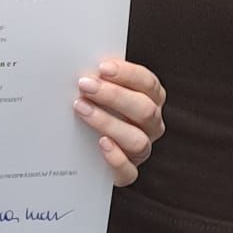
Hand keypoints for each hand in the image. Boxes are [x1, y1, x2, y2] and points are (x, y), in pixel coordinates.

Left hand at [74, 58, 165, 185]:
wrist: (83, 148)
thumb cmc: (93, 105)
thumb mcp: (98, 89)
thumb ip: (99, 77)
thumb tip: (82, 60)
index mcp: (150, 99)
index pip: (148, 83)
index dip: (128, 74)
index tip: (103, 68)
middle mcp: (151, 124)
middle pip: (145, 110)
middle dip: (114, 96)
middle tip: (85, 85)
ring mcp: (141, 150)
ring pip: (137, 140)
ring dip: (108, 122)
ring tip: (82, 109)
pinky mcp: (127, 172)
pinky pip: (129, 171)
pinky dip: (116, 158)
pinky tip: (101, 143)